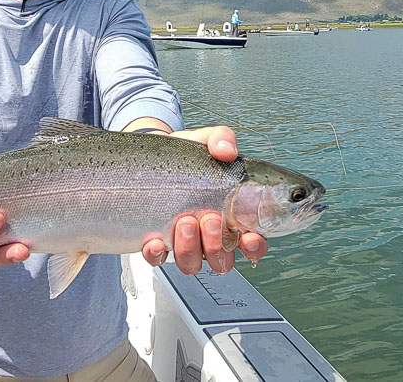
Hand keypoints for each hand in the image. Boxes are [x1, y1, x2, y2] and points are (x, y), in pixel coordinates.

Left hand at [138, 126, 267, 273]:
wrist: (148, 157)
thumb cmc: (185, 155)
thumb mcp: (205, 140)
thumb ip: (221, 139)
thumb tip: (226, 150)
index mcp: (231, 217)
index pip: (252, 243)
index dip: (254, 247)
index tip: (249, 236)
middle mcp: (209, 235)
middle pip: (222, 259)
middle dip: (217, 244)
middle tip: (209, 218)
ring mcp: (182, 242)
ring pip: (193, 264)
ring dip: (190, 248)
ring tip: (184, 221)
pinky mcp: (156, 243)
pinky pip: (157, 260)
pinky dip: (157, 254)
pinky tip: (155, 240)